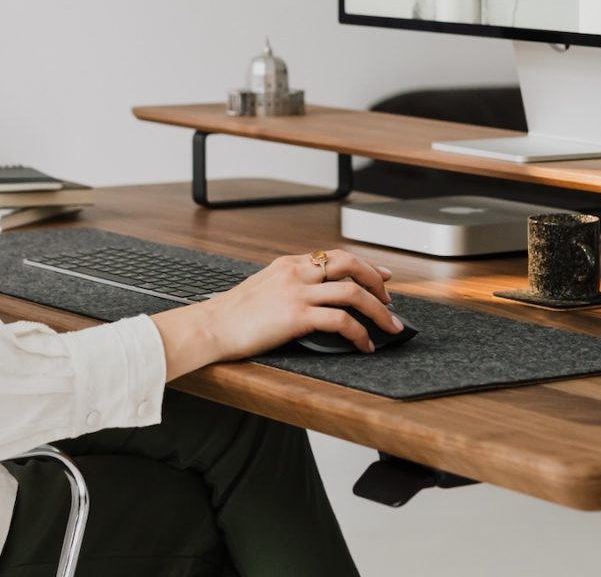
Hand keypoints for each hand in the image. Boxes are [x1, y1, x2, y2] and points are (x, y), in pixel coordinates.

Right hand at [151, 249, 401, 379]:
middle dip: (377, 281)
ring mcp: (297, 293)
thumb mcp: (263, 287)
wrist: (209, 326)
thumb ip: (288, 285)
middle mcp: (296, 272)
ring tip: (390, 326)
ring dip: (378, 310)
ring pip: (353, 292)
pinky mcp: (296, 316)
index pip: (335, 256)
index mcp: (288, 264)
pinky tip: (365, 344)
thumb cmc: (232, 314)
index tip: (382, 276)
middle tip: (390, 300)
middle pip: (351, 264)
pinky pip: (341, 321)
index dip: (365, 265)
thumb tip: (313, 296)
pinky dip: (360, 333)